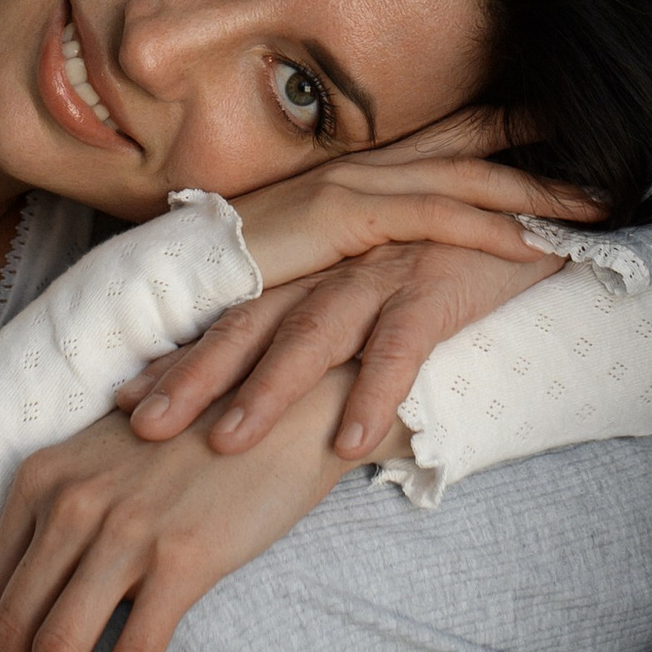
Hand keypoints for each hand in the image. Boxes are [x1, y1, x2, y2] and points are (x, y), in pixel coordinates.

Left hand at [0, 376, 360, 651]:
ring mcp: (124, 530)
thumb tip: (35, 596)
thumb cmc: (203, 436)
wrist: (290, 404)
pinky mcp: (182, 558)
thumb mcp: (113, 458)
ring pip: (57, 649)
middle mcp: (72, 500)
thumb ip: (68, 511)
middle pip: (13, 626)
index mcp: (45, 478)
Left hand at [123, 238, 550, 462]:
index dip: (179, 355)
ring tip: (228, 442)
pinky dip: (373, 392)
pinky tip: (349, 442)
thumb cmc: (441, 259)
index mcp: (311, 269)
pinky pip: (399, 344)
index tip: (123, 401)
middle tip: (144, 426)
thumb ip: (316, 325)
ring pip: (312, 333)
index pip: (230, 314)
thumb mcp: (369, 287)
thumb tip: (257, 388)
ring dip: (267, 389)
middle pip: (250, 323)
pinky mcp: (435, 284)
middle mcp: (332, 265)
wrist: (528, 209)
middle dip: (194, 375)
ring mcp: (381, 271)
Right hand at [231, 113, 593, 293]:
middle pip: (474, 147)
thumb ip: (363, 230)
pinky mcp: (347, 218)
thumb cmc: (248, 261)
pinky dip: (488, 229)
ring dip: (535, 194)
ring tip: (594, 207)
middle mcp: (368, 163)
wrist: (188, 267)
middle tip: (612, 159)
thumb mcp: (318, 237)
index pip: (453, 133)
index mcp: (365, 163)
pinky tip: (531, 242)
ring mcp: (358, 184)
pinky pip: (434, 220)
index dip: (513, 124)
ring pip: (467, 180)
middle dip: (544, 152)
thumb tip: (403, 243)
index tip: (569, 121)